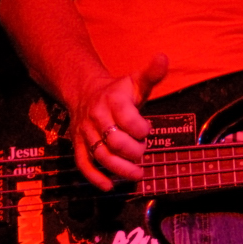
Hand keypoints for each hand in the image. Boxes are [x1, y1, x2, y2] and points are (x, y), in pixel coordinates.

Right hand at [69, 54, 168, 190]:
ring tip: (137, 174)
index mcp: (113, 99)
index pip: (128, 119)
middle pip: (116, 141)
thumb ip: (152, 74)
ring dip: (120, 169)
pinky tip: (109, 187)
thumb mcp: (136, 81)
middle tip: (143, 152)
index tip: (147, 130)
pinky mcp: (78, 144)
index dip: (141, 129)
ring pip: (101, 155)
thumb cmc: (119, 91)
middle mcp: (97, 116)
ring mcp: (86, 132)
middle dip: (135, 151)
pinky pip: (83, 164)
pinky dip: (95, 178)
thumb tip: (164, 57)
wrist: (86, 92)